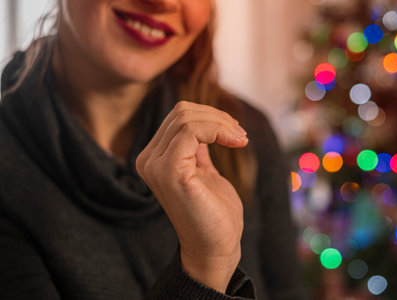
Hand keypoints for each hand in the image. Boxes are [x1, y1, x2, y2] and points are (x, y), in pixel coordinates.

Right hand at [136, 101, 248, 292]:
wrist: (216, 246)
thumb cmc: (214, 212)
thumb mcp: (204, 171)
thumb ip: (197, 148)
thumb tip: (205, 123)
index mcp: (155, 159)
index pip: (178, 117)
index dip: (210, 117)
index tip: (236, 132)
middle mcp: (149, 160)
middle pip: (181, 112)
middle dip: (217, 117)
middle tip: (240, 134)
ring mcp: (155, 165)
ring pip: (186, 118)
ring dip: (221, 123)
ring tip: (241, 139)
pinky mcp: (169, 171)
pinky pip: (192, 131)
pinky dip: (218, 130)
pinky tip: (236, 142)